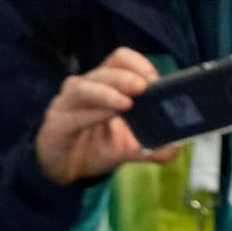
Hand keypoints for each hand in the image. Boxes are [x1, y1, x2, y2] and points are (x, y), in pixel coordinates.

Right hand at [36, 47, 166, 186]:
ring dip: (109, 92)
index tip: (155, 80)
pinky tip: (108, 115)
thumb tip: (175, 147)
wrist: (64, 170)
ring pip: (86, 87)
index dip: (138, 64)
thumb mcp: (127, 148)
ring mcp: (67, 103)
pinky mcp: (57, 122)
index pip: (119, 60)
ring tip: (128, 103)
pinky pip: (74, 113)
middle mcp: (84, 86)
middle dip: (126, 77)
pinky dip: (93, 113)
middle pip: (105, 70)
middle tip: (145, 87)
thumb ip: (150, 146)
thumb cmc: (94, 148)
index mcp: (104, 85)